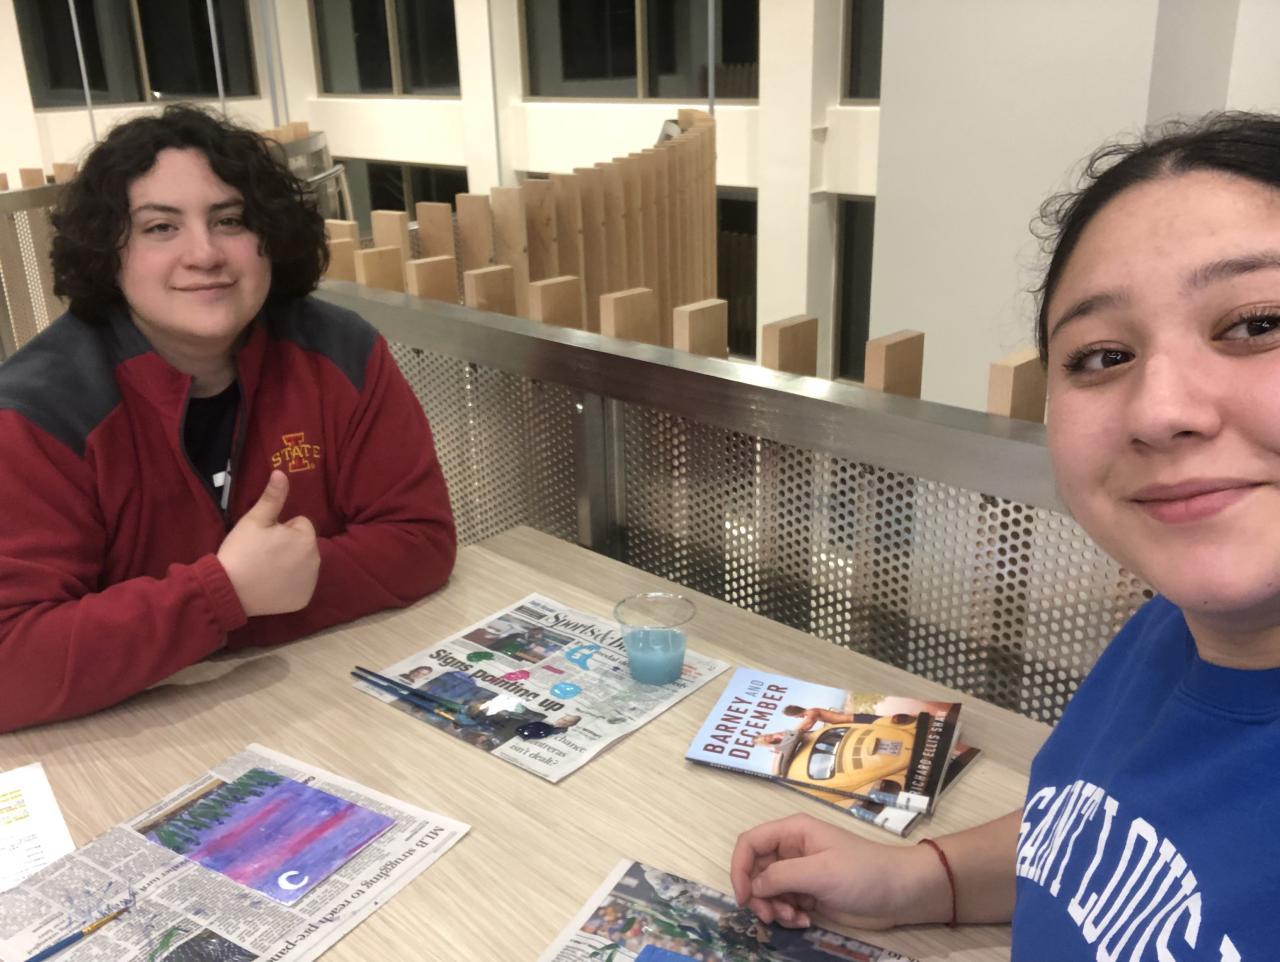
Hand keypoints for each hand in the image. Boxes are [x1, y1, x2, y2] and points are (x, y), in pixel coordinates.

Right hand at [217, 471, 319, 616]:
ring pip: (303, 563)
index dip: (280, 529)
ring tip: (265, 569)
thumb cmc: (241, 551)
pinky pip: (300, 585)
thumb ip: (273, 496)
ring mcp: (311, 583)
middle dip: (288, 545)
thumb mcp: (255, 519)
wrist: (229, 590)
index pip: (300, 524)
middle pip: (303, 544)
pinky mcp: (303, 600)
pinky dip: (289, 585)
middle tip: (262, 554)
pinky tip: (271, 585)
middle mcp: (316, 561)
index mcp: (307, 538)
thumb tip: (281, 472)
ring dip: (290, 563)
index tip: (263, 539)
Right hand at [730, 813, 949, 929]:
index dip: (740, 868)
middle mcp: (792, 849)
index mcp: (792, 831)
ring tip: (795, 918)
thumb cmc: (862, 873)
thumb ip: (782, 876)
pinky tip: (804, 921)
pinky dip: (788, 915)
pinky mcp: (809, 892)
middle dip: (759, 895)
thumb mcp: (820, 872)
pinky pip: (784, 903)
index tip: (744, 898)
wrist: (900, 894)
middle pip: (755, 870)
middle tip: (772, 916)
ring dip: (775, 908)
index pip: (750, 843)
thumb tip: (753, 886)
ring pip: (768, 890)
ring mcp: (800, 872)